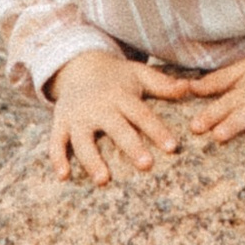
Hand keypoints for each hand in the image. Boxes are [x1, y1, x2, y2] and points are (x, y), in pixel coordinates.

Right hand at [44, 49, 196, 186]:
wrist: (79, 65)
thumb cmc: (116, 76)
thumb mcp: (139, 74)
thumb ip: (163, 84)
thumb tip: (188, 87)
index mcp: (121, 95)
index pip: (141, 114)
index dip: (157, 130)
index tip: (172, 147)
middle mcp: (99, 106)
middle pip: (116, 128)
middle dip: (131, 146)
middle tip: (146, 166)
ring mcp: (77, 116)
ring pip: (83, 139)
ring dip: (92, 160)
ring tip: (103, 179)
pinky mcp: (61, 123)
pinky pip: (56, 141)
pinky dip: (57, 158)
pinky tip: (63, 176)